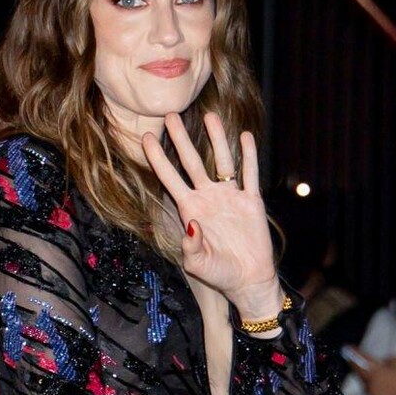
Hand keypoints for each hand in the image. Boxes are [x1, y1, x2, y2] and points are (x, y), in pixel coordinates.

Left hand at [141, 111, 278, 317]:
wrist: (248, 280)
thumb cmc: (219, 275)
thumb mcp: (199, 265)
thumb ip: (191, 248)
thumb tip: (191, 224)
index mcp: (191, 210)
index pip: (170, 178)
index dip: (158, 158)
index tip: (145, 137)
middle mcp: (208, 198)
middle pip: (192, 161)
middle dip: (181, 138)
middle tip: (170, 114)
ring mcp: (230, 197)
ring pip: (221, 161)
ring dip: (217, 138)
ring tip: (211, 115)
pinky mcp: (251, 201)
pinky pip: (249, 174)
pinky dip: (248, 155)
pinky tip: (245, 136)